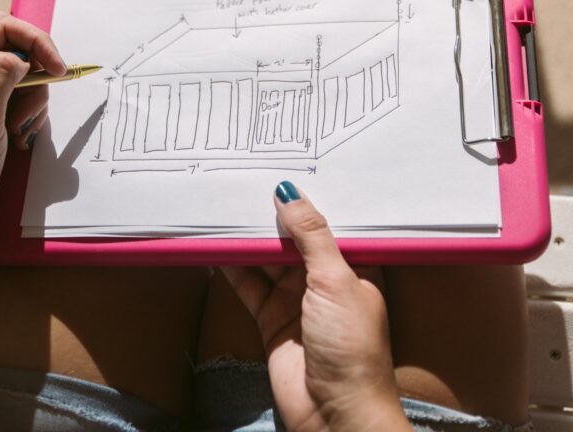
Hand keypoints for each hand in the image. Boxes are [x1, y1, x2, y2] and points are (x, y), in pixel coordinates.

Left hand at [0, 12, 64, 272]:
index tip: (57, 69)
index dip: (35, 41)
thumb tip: (18, 54)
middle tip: (30, 110)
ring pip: (22, 76)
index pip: (0, 27)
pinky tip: (18, 140)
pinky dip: (28, 116)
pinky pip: (20, 99)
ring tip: (19, 133)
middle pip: (14, 49)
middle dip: (34, 77)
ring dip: (32, 102)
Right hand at [222, 183, 410, 431]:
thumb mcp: (336, 280)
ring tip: (226, 205)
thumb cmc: (352, 348)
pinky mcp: (271, 320)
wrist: (335, 417)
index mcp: (355, 266)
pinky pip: (249, 285)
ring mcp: (297, 300)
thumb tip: (289, 192)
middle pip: (294, 239)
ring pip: (269, 259)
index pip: (331, 222)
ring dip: (250, 238)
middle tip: (248, 179)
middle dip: (274, 214)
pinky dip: (233, 267)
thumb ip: (311, 235)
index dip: (311, 198)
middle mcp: (325, 280)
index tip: (288, 165)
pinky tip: (217, 245)